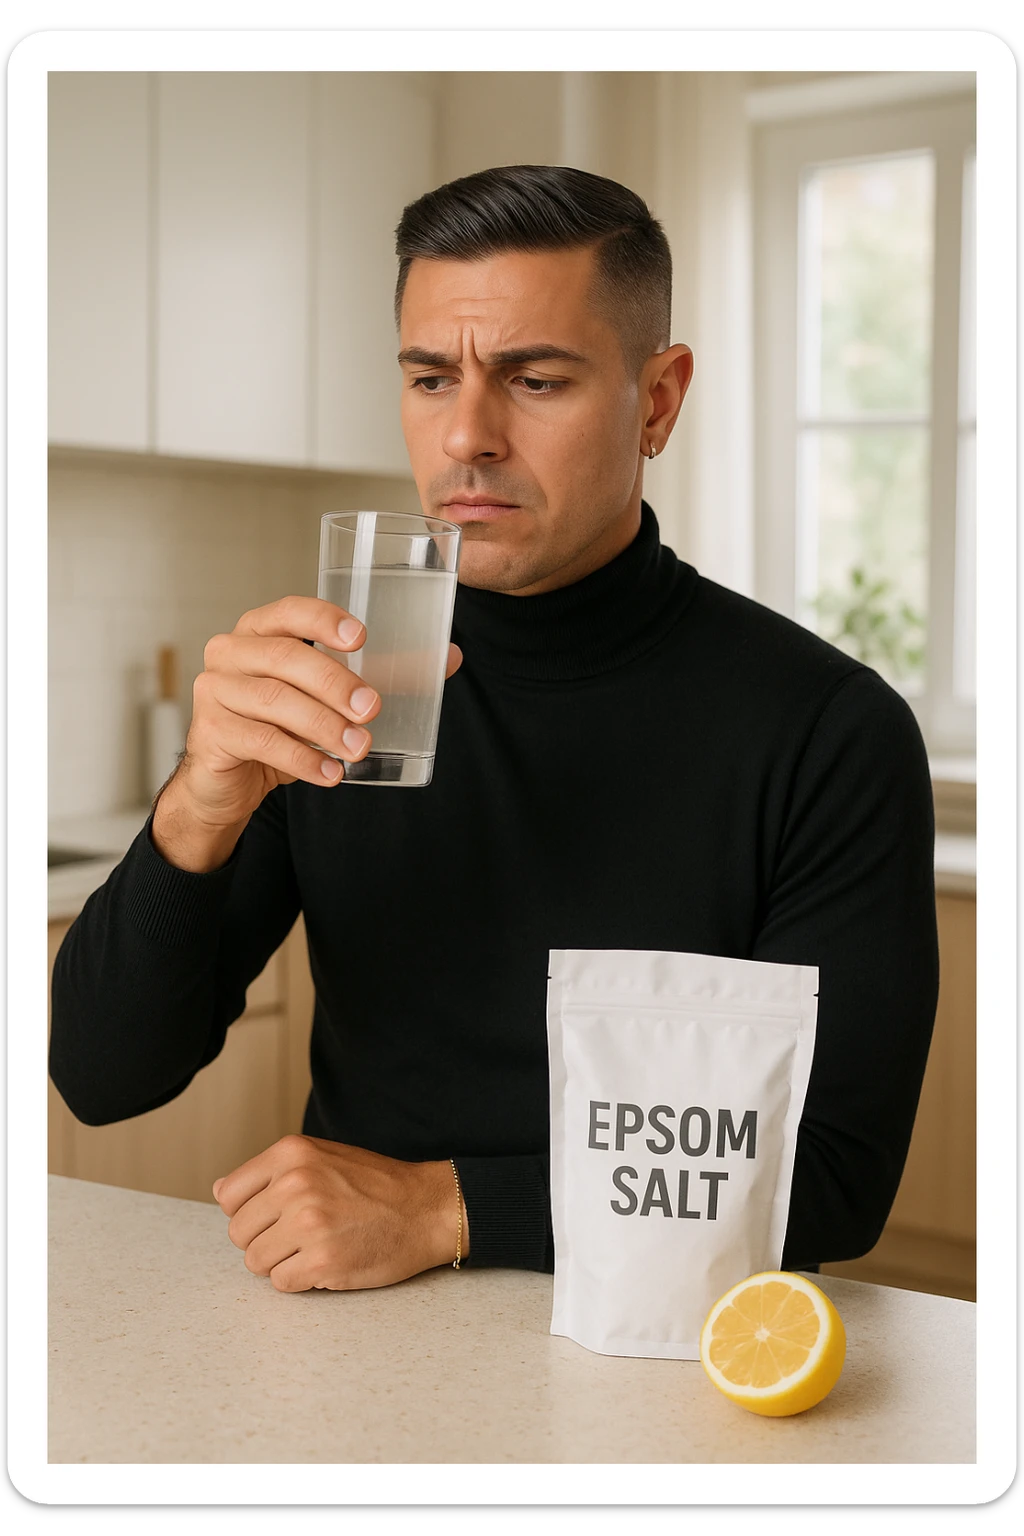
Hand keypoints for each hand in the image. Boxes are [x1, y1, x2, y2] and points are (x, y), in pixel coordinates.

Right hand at [152, 596, 462, 869]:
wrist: (228, 780)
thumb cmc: (281, 726)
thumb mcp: (326, 698)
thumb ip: (382, 674)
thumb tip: (449, 657)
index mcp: (259, 631)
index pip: (288, 611)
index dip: (323, 620)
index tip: (361, 638)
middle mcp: (231, 652)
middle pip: (285, 657)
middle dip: (334, 683)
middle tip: (372, 709)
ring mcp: (214, 691)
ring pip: (273, 701)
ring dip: (323, 726)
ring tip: (358, 747)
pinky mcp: (210, 731)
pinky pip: (260, 741)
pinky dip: (301, 760)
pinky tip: (331, 773)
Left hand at [212, 1134, 467, 1291]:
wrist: (426, 1209)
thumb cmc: (376, 1185)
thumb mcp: (323, 1156)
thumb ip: (273, 1172)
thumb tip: (221, 1191)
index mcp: (291, 1154)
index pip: (228, 1196)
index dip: (249, 1212)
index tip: (274, 1215)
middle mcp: (295, 1184)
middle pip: (239, 1233)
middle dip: (264, 1240)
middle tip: (300, 1236)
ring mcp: (308, 1224)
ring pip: (255, 1261)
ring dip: (281, 1262)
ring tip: (315, 1248)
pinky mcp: (322, 1262)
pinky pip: (281, 1283)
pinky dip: (301, 1280)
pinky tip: (327, 1262)